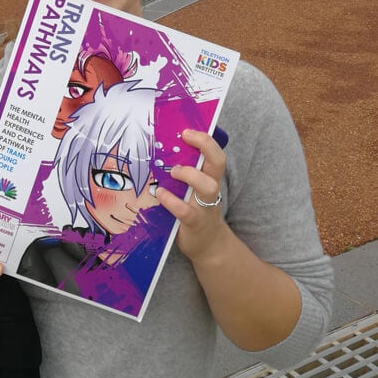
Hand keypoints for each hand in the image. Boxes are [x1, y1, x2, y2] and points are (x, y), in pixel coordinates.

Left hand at [155, 129, 229, 263]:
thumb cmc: (196, 210)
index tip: (187, 131)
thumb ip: (185, 173)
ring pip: (208, 186)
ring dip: (190, 175)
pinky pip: (185, 211)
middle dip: (205, 146)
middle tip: (184, 138)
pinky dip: (171, 201)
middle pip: (218, 163)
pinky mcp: (195, 223)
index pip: (216, 154)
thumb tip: (160, 150)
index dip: (205, 140)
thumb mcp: (193, 190)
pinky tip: (159, 194)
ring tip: (173, 172)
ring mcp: (205, 207)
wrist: (209, 246)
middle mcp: (211, 190)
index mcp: (210, 178)